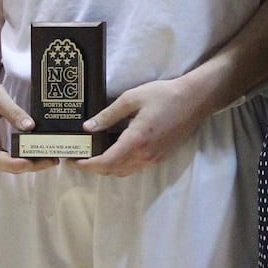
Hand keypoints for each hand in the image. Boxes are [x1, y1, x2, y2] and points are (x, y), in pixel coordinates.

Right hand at [0, 71, 56, 172]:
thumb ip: (13, 111)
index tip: (37, 161)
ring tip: (49, 158)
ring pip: (8, 166)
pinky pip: (6, 161)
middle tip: (53, 160)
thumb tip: (30, 127)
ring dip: (28, 164)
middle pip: (5, 166)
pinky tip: (37, 155)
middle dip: (30, 165)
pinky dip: (22, 159)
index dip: (17, 163)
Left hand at [75, 76, 206, 176]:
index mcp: (136, 141)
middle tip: (78, 158)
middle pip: (113, 171)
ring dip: (107, 168)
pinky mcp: (161, 157)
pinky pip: (135, 168)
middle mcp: (145, 156)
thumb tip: (88, 127)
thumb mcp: (132, 99)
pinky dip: (121, 165)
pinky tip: (114, 152)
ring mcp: (154, 159)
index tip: (72, 161)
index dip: (86, 166)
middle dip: (93, 168)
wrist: (195, 100)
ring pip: (124, 171)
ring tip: (93, 156)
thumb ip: (108, 115)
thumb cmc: (164, 95)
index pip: (106, 162)